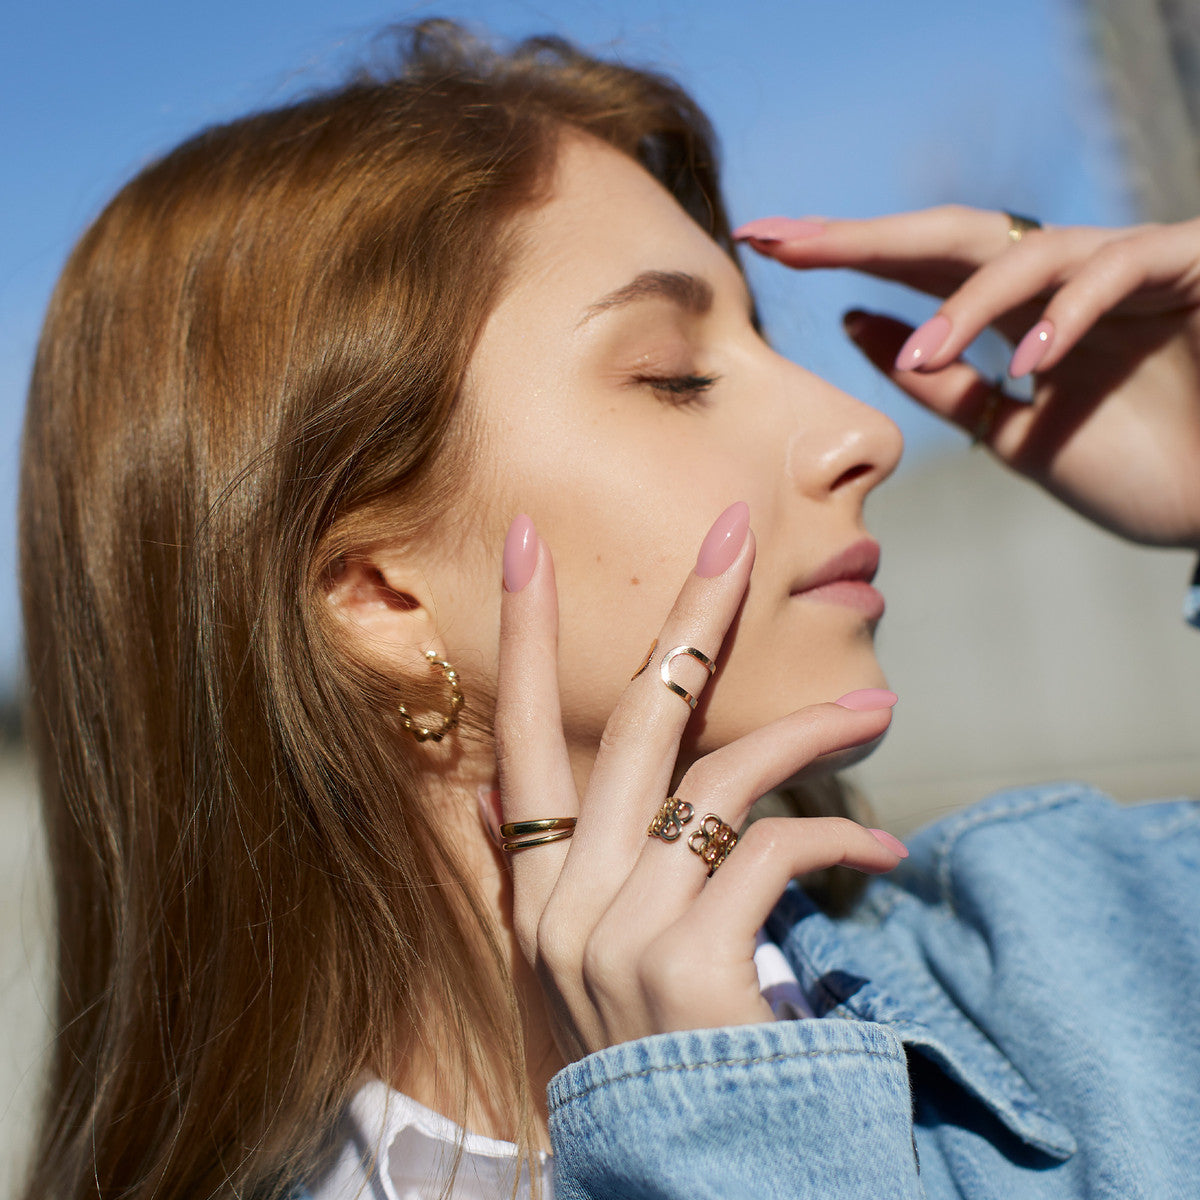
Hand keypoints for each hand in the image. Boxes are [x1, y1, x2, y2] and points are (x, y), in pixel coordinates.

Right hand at [493, 509, 903, 1063]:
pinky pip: (770, 853)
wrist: (682, 1177)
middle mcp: (572, 901)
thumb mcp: (566, 969)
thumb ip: (536, 877)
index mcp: (537, 892)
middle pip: (633, 720)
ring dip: (806, 733)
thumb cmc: (635, 1056)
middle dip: (687, 614)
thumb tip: (491, 800)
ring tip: (875, 708)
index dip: (523, 636)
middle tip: (735, 531)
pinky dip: (835, 840)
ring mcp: (629, 932)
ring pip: (719, 775)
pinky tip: (879, 853)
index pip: (519, 737)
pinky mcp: (697, 963)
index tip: (527, 543)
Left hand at [737, 208, 1199, 550]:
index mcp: (1017, 310)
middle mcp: (1061, 276)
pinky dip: (1074, 312)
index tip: (759, 247)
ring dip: (970, 304)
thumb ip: (939, 377)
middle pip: (950, 236)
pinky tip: (1035, 358)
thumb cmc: (1131, 468)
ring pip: (1029, 251)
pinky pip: (1121, 270)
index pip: (915, 267)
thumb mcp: (1008, 428)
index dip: (842, 255)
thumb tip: (854, 323)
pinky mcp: (1190, 266)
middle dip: (866, 235)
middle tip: (785, 239)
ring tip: (926, 353)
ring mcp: (1124, 265)